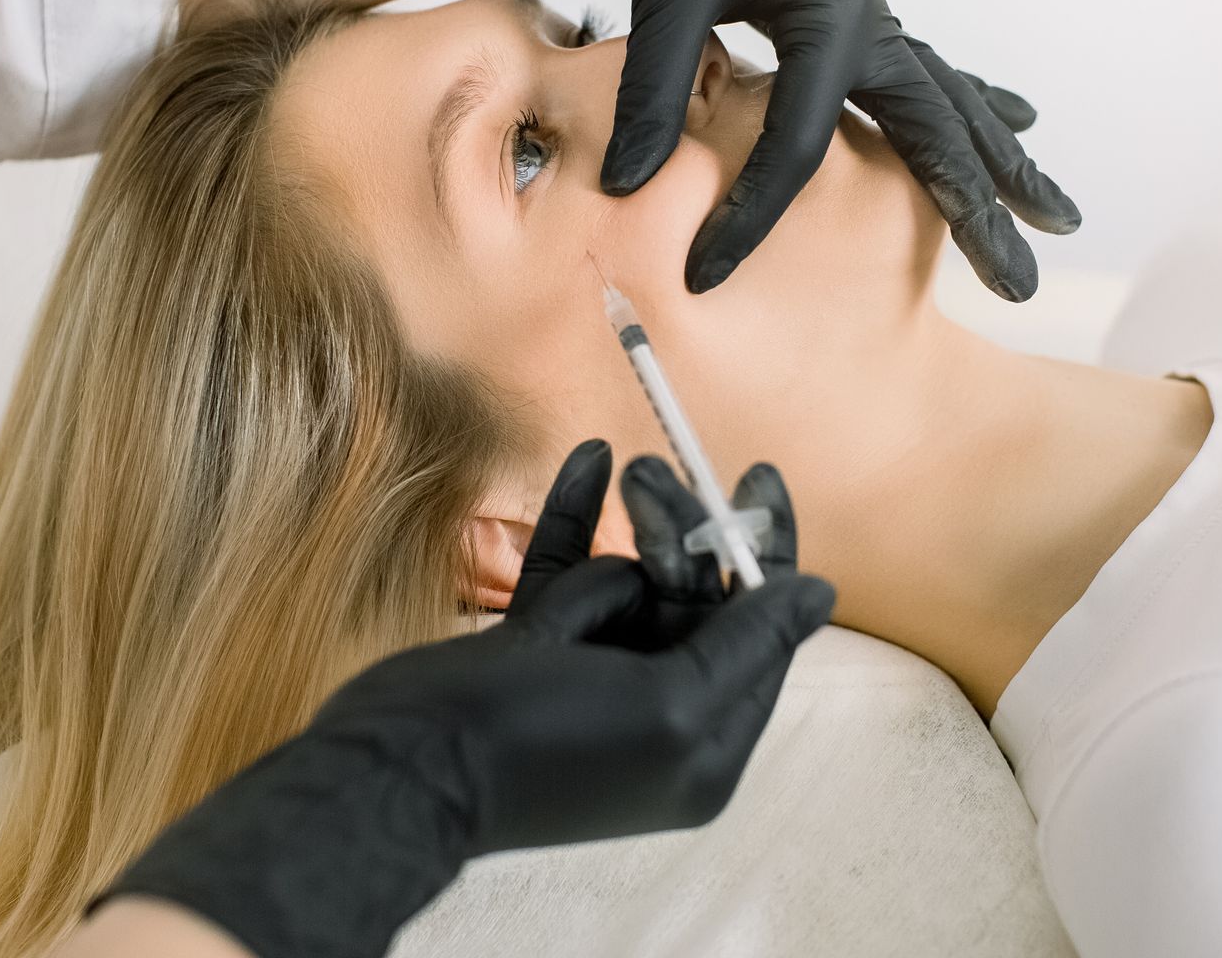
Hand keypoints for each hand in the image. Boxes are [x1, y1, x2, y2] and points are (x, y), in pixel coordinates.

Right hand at [95, 440, 833, 957]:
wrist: (402, 763)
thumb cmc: (542, 744)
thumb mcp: (671, 704)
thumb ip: (746, 644)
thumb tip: (819, 594)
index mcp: (704, 746)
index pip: (760, 633)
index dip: (767, 552)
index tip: (762, 477)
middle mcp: (656, 712)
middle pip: (696, 596)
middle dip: (683, 531)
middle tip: (657, 476)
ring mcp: (591, 679)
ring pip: (633, 576)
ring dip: (626, 534)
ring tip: (610, 493)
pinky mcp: (533, 649)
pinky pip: (572, 569)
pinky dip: (582, 518)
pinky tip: (590, 459)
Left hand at [469, 0, 1080, 296]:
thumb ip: (652, 88)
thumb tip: (631, 188)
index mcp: (828, 13)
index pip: (802, 143)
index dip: (751, 215)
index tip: (704, 278)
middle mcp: (865, 18)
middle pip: (935, 130)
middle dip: (980, 209)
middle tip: (1022, 284)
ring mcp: (865, 16)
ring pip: (949, 103)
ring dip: (1000, 161)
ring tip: (1058, 216)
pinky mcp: (848, 15)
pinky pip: (923, 76)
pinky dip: (967, 106)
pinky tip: (1015, 123)